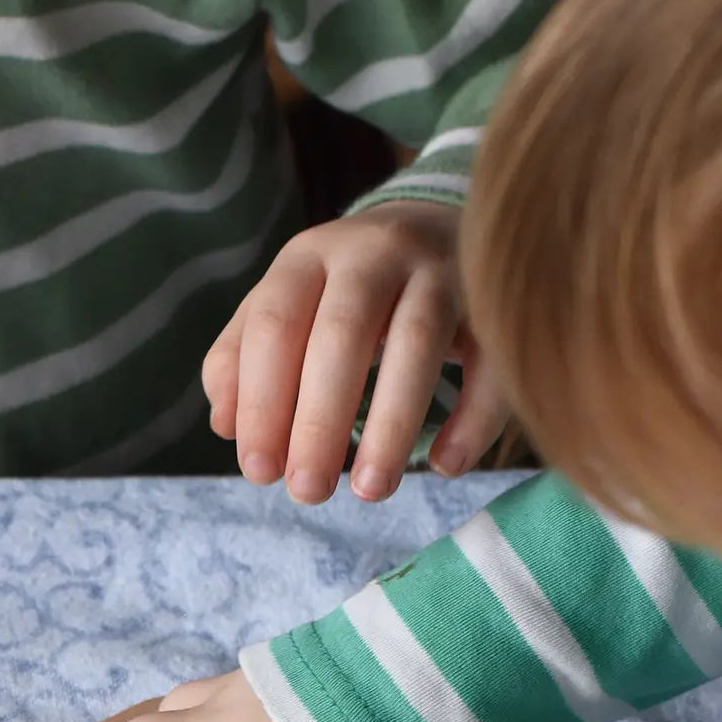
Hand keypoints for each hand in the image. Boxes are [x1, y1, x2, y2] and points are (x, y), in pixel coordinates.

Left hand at [203, 202, 509, 504]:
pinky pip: (490, 358)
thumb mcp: (286, 310)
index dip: (261, 401)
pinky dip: (473, 416)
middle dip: (320, 421)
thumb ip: (242, 361)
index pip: (274, 325)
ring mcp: (440, 268)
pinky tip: (446, 466)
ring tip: (370, 490)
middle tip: (308, 493)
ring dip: (392, 423)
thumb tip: (226, 428)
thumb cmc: (343, 294)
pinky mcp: (495, 298)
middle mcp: (375, 251)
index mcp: (310, 257)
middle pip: (342, 335)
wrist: (438, 228)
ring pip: (417, 342)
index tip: (260, 473)